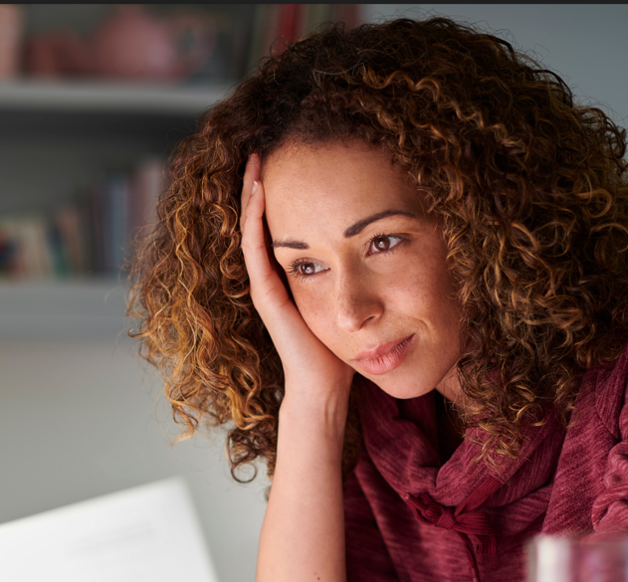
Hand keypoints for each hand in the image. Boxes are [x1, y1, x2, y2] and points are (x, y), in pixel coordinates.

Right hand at [240, 155, 354, 404]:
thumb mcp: (345, 299)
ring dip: (250, 193)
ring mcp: (264, 285)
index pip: (275, 225)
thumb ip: (350, 274)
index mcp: (286, 276)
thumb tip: (377, 243)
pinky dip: (254, 218)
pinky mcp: (266, 294)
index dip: (274, 194)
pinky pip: (255, 248)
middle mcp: (270, 278)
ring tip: (255, 161)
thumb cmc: (338, 350)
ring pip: (250, 229)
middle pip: (256, 221)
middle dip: (257, 184)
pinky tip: (258, 192)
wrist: (325, 386)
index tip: (283, 162)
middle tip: (262, 149)